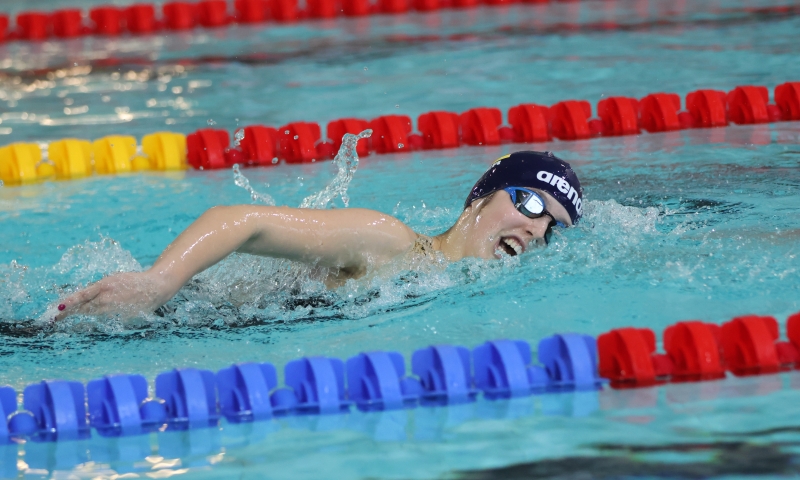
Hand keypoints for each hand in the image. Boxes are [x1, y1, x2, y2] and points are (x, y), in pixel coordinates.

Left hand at [54, 271, 168, 320]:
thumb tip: (83, 297)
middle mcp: (107, 299)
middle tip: (57, 317)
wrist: (154, 288)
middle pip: (83, 308)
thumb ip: (98, 288)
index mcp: (104, 286)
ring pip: (91, 315)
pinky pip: (104, 321)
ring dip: (79, 318)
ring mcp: (113, 310)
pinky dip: (94, 322)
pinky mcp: (120, 317)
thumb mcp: (113, 279)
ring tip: (67, 320)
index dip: (68, 302)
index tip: (57, 308)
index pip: (81, 296)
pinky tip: (86, 325)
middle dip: (69, 313)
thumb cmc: (132, 282)